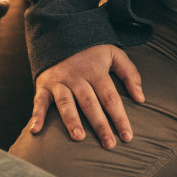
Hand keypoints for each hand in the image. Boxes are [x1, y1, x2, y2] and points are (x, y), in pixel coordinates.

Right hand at [27, 45, 143, 149]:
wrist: (61, 32)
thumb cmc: (92, 50)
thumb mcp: (114, 54)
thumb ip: (130, 74)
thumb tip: (141, 98)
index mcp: (96, 70)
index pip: (110, 97)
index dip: (119, 117)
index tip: (127, 136)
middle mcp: (77, 76)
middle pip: (90, 103)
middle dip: (100, 125)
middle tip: (109, 144)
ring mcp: (59, 81)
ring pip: (66, 102)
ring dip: (71, 120)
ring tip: (79, 137)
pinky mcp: (44, 84)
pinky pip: (39, 101)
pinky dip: (36, 116)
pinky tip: (35, 131)